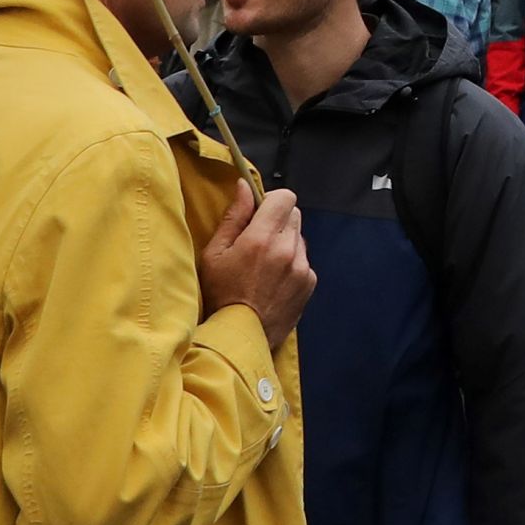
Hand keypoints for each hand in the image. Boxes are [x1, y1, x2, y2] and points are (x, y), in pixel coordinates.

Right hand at [198, 180, 316, 345]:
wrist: (241, 337)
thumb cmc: (221, 295)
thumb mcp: (214, 254)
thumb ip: (233, 217)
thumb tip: (245, 187)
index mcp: (262, 238)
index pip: (285, 197)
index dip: (271, 201)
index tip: (259, 213)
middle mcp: (287, 249)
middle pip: (293, 215)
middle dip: (277, 221)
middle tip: (258, 241)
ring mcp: (302, 267)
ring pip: (298, 238)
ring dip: (285, 243)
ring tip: (265, 265)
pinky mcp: (309, 282)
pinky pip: (303, 260)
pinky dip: (292, 263)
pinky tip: (274, 280)